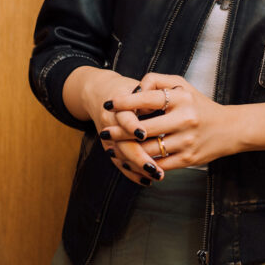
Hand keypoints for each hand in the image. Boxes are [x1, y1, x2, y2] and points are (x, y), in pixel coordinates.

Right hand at [62, 66, 164, 185]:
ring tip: (157, 175)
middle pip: (122, 143)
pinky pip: (119, 163)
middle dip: (138, 157)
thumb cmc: (128, 90)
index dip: (132, 127)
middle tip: (156, 168)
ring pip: (121, 156)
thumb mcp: (140, 85)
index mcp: (120, 106)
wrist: (100, 94)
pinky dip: (132, 173)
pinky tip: (146, 180)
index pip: (124, 118)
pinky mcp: (109, 146)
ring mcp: (108, 136)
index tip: (143, 135)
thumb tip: (163, 106)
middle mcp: (111, 122)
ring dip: (138, 168)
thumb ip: (153, 91)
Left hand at [104, 73, 238, 170]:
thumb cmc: (199, 105)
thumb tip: (133, 90)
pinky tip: (130, 161)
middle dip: (119, 132)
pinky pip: (158, 164)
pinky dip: (142, 164)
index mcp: (182, 98)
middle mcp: (185, 119)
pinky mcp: (188, 159)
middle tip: (104, 132)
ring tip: (112, 148)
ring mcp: (187, 141)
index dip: (124, 102)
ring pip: (148, 150)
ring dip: (126, 151)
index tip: (109, 104)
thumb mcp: (182, 85)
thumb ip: (156, 81)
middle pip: (143, 129)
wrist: (230, 129)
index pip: (147, 98)